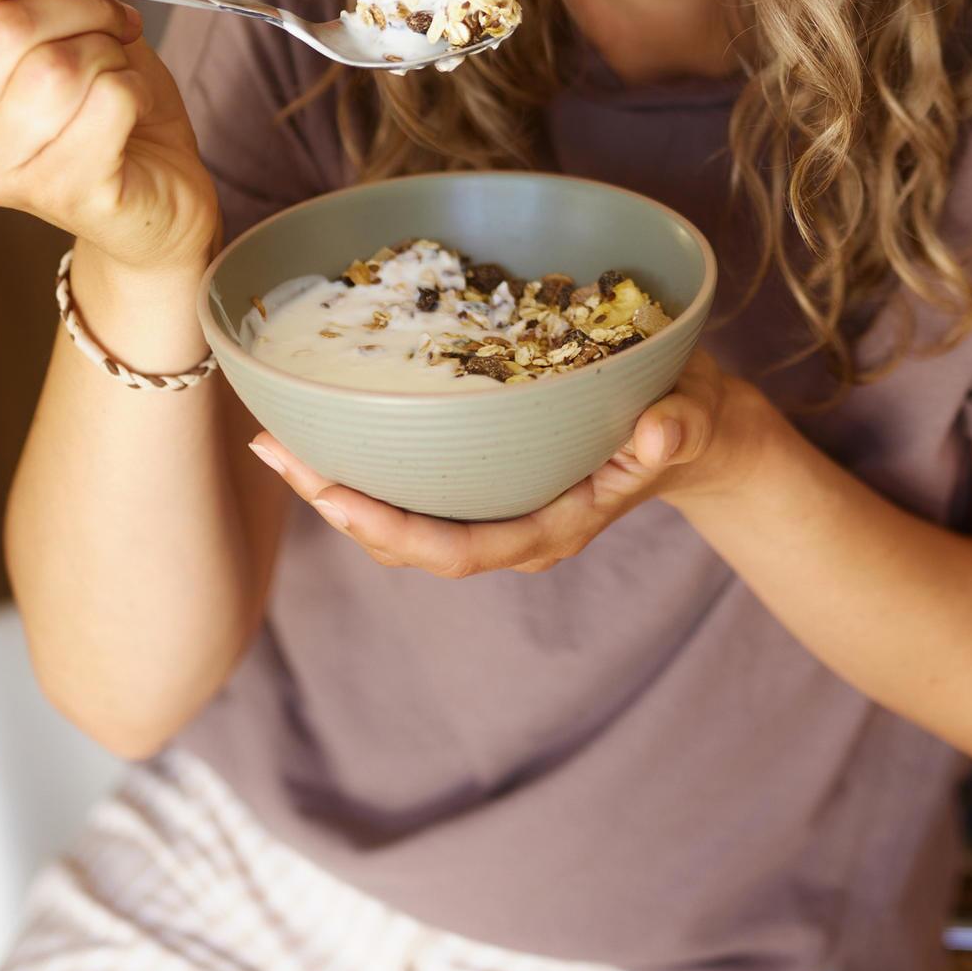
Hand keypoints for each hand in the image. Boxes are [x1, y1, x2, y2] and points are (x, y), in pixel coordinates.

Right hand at [0, 0, 219, 276]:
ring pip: (60, 66)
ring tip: (116, 68)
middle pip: (5, 27)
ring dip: (110, 51)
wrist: (154, 192)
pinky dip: (136, 89)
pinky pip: (110, 101)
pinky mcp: (63, 194)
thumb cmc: (98, 100)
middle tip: (109, 19)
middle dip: (78, 6)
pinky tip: (130, 112)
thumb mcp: (49, 17)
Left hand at [247, 352, 760, 574]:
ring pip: (401, 517)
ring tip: (280, 438)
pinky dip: (369, 461)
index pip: (456, 550)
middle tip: (277, 449)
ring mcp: (496, 507)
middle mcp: (512, 528)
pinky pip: (415, 485)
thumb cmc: (691, 424)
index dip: (389, 529)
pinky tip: (330, 423)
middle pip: (407, 540)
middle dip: (337, 504)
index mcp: (551, 528)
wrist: (695, 428)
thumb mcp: (693, 420)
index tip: (331, 494)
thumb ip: (679, 429)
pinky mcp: (487, 478)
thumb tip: (659, 431)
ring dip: (338, 485)